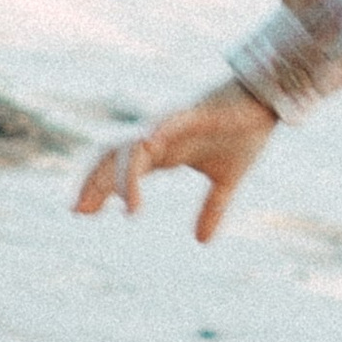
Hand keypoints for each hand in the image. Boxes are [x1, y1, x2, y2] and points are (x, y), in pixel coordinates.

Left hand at [74, 80, 277, 243]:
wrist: (264, 100)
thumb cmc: (243, 132)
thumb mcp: (227, 181)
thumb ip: (212, 208)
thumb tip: (202, 241)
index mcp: (163, 151)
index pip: (119, 169)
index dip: (98, 189)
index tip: (83, 213)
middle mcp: (158, 136)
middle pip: (114, 157)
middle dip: (93, 183)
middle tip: (78, 212)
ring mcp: (171, 123)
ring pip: (135, 148)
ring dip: (126, 177)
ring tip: (128, 208)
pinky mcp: (191, 112)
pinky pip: (165, 124)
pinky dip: (153, 136)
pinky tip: (146, 149)